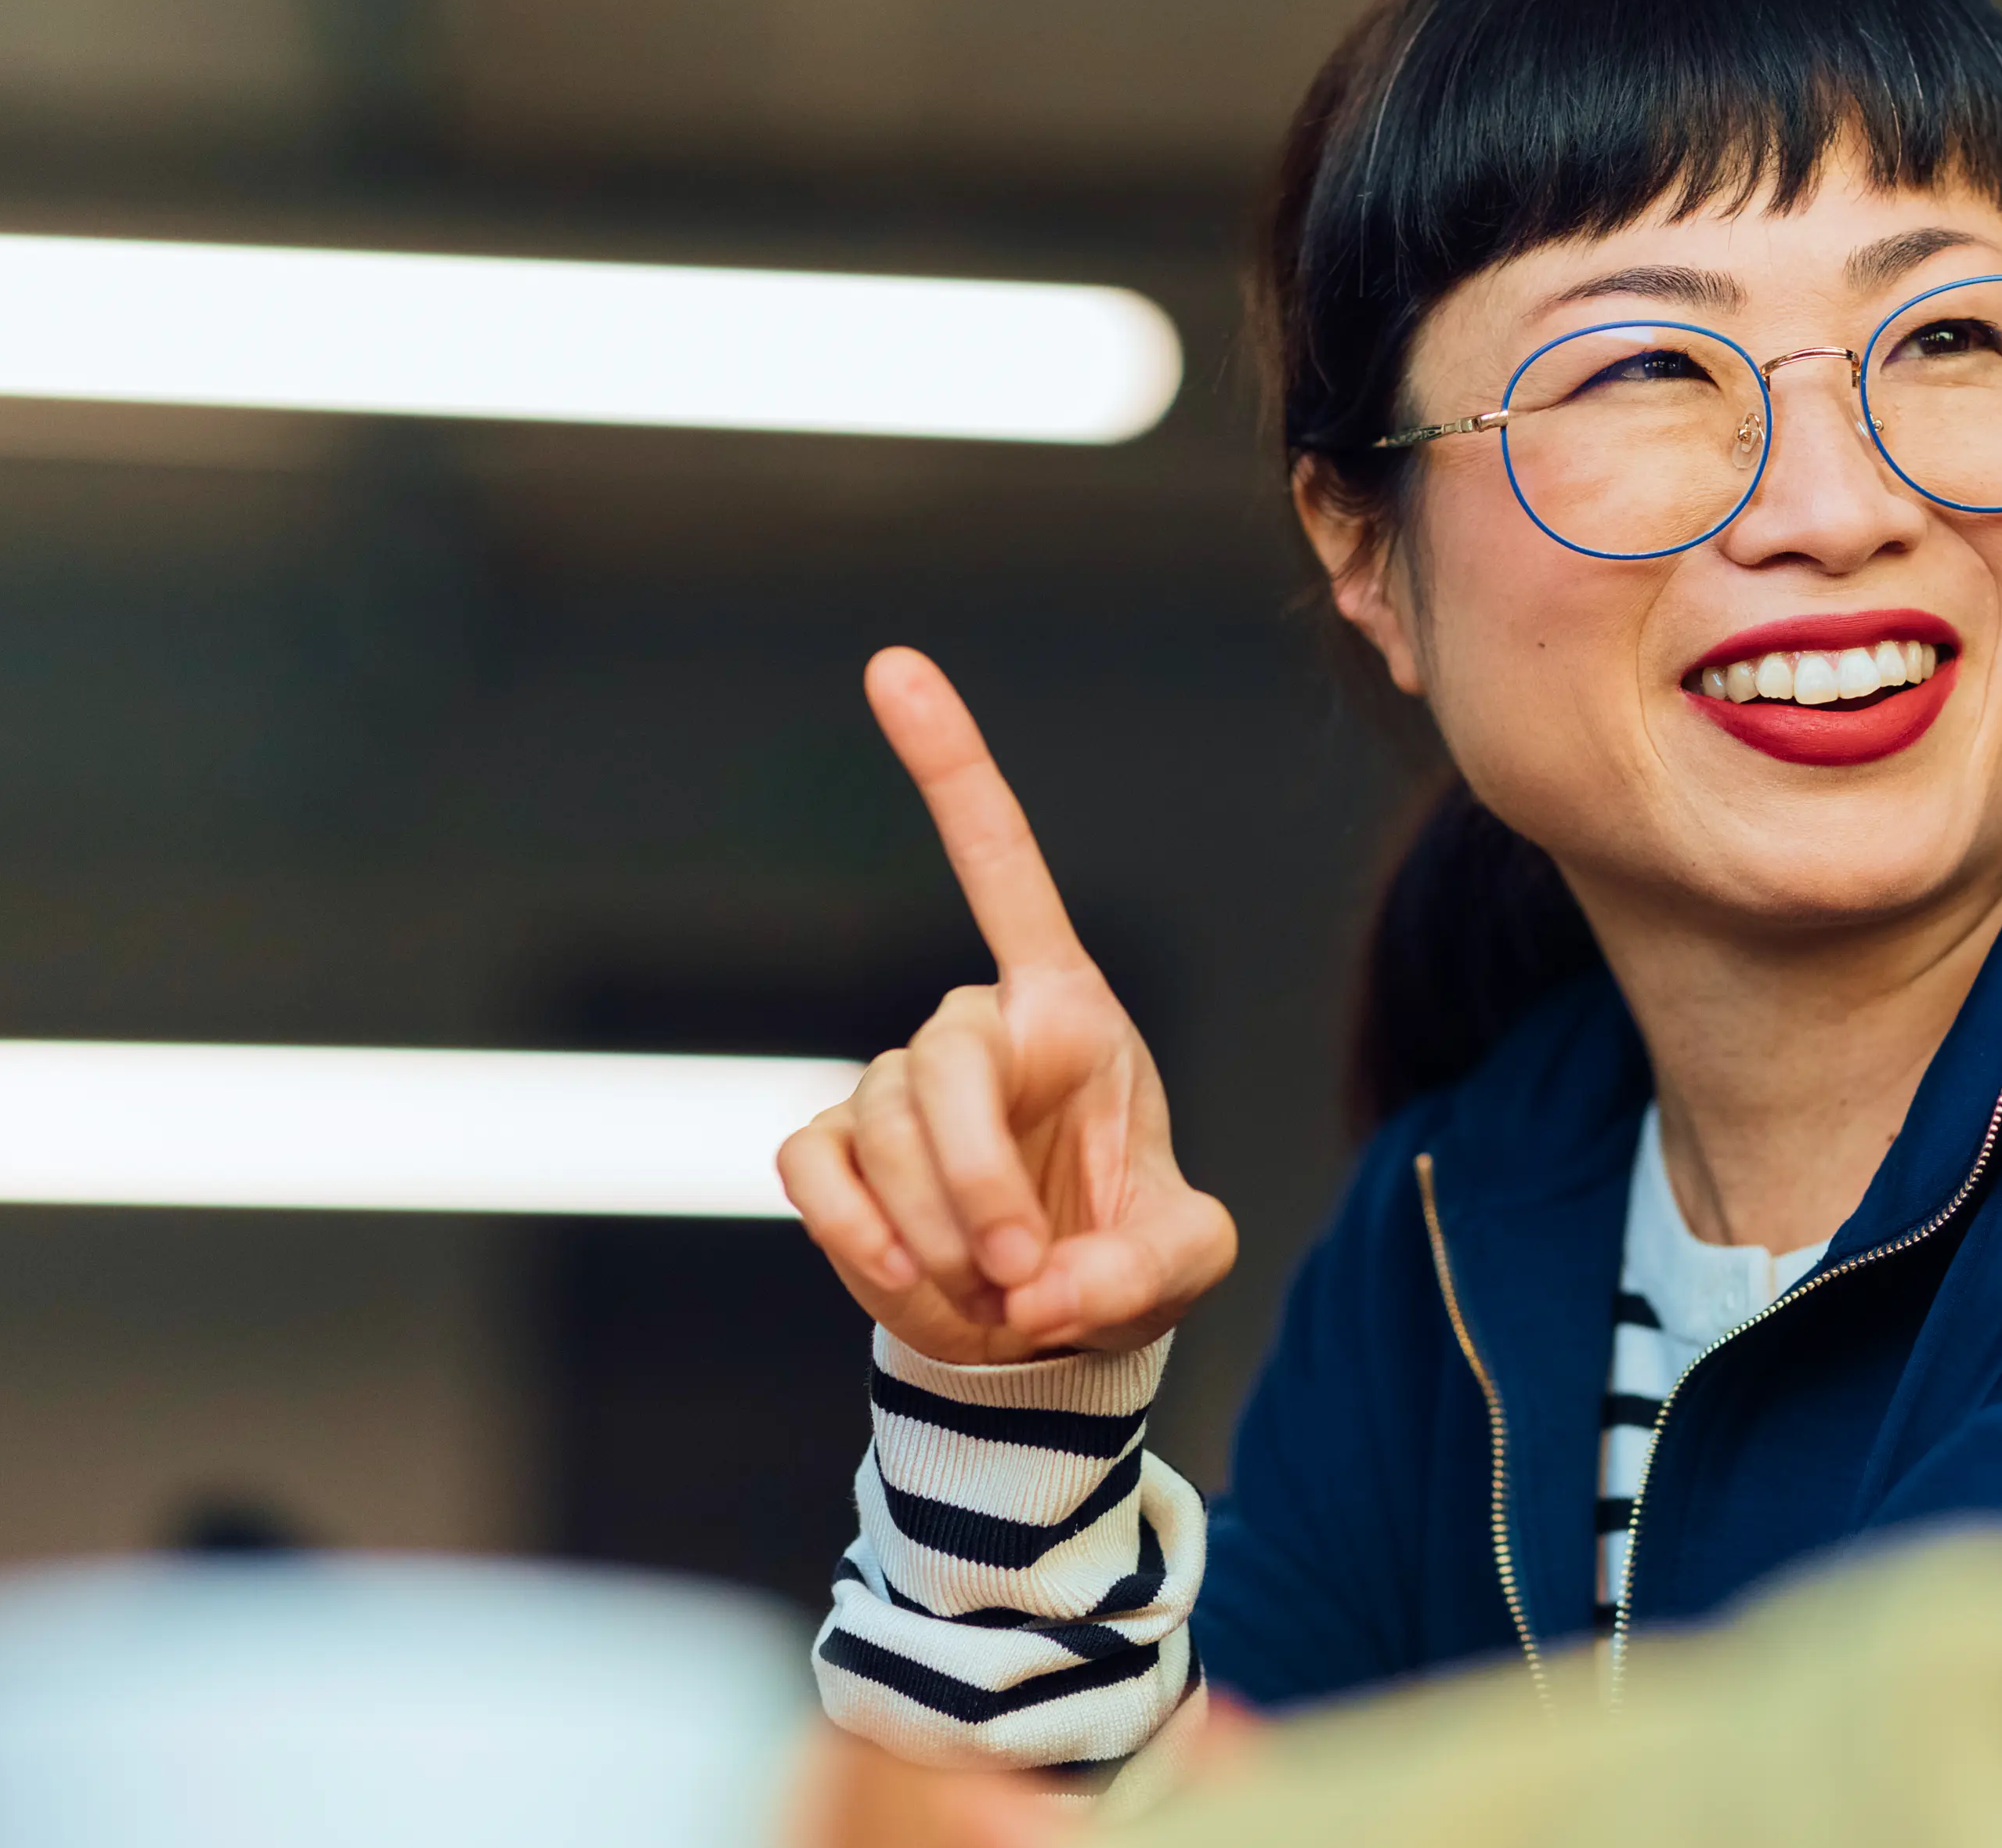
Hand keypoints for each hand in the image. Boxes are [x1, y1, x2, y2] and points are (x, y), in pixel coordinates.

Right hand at [778, 647, 1235, 1364]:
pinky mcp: (837, 1156)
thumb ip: (1143, 1268)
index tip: (889, 664)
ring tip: (994, 1290)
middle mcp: (974, 1029)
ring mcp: (897, 1090)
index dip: (948, 767)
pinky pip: (816, 1172)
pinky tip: (908, 1273)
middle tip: (1026, 1276)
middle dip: (976, 1179)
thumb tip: (1047, 1289)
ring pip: (882, 1128)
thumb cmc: (1123, 1258)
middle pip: (940, 1063)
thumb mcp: (1185, 1259)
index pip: (999, 865)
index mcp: (1065, 1011)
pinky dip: (858, 1234)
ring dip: (937, 1224)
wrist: (1041, 1336)